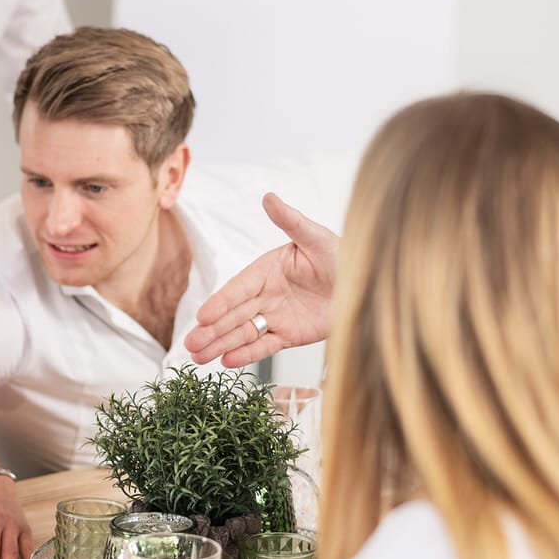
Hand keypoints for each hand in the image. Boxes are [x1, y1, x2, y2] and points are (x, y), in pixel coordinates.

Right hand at [183, 194, 339, 366]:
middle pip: (234, 314)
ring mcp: (277, 316)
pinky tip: (227, 362)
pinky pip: (265, 346)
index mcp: (268, 270)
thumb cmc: (342, 256)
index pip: (239, 288)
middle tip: (190, 344)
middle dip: (212, 330)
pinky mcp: (290, 335)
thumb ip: (290, 221)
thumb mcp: (316, 237)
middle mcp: (267, 294)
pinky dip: (247, 354)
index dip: (220, 303)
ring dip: (221, 345)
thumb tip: (269, 197)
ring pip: (243, 333)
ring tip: (198, 357)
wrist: (368, 285)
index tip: (203, 316)